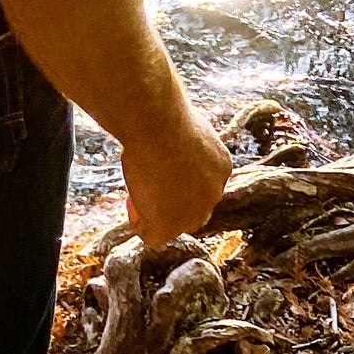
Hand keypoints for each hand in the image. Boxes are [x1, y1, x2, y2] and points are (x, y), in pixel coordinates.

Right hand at [122, 108, 232, 251]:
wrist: (159, 127)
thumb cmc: (165, 116)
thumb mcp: (183, 124)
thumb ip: (181, 138)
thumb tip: (164, 130)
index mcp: (221, 166)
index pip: (203, 184)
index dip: (179, 180)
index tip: (160, 169)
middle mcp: (214, 193)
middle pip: (193, 209)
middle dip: (172, 202)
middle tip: (149, 186)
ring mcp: (192, 213)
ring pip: (175, 224)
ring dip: (156, 214)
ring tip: (137, 195)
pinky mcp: (168, 226)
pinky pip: (153, 237)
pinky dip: (140, 224)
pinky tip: (131, 208)